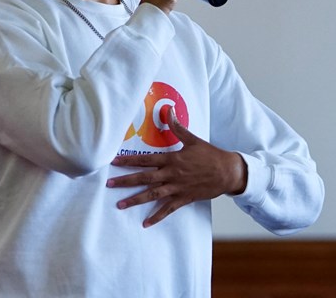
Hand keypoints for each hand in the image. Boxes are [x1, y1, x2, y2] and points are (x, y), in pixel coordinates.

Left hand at [107, 107, 246, 227]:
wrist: (227, 172)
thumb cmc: (210, 155)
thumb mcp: (193, 139)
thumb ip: (177, 127)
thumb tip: (169, 110)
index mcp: (172, 158)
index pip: (146, 159)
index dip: (129, 160)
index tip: (114, 162)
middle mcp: (171, 174)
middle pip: (144, 178)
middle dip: (125, 181)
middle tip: (109, 184)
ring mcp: (177, 188)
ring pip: (152, 195)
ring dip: (135, 200)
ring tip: (120, 205)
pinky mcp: (184, 198)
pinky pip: (168, 209)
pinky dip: (157, 217)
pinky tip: (146, 223)